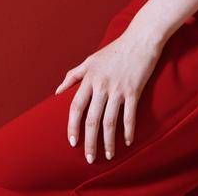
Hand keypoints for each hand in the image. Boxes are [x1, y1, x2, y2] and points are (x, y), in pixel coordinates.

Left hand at [54, 31, 163, 162]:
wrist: (140, 40)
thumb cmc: (114, 51)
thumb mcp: (89, 60)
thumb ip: (73, 76)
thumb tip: (57, 92)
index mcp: (89, 78)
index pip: (76, 106)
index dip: (72, 125)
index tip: (72, 142)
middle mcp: (101, 85)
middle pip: (92, 119)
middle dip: (89, 141)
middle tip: (89, 158)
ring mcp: (118, 89)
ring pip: (110, 121)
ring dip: (109, 142)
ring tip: (109, 156)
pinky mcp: (134, 91)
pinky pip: (129, 116)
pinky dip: (128, 131)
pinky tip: (127, 142)